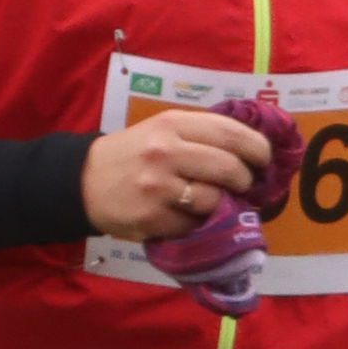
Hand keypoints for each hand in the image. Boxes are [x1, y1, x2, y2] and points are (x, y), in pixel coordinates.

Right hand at [78, 103, 288, 242]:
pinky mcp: (153, 217)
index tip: (264, 159)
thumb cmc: (134, 153)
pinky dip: (198, 223)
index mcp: (173, 124)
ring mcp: (158, 186)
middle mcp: (166, 151)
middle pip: (229, 168)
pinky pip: (194, 224)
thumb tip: (253, 151)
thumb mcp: (163, 130)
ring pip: (215, 200)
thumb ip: (202, 135)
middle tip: (243, 186)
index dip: (257, 148)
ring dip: (223, 205)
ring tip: (215, 202)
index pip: (230, 133)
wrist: (84, 180)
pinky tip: (187, 215)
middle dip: (245, 181)